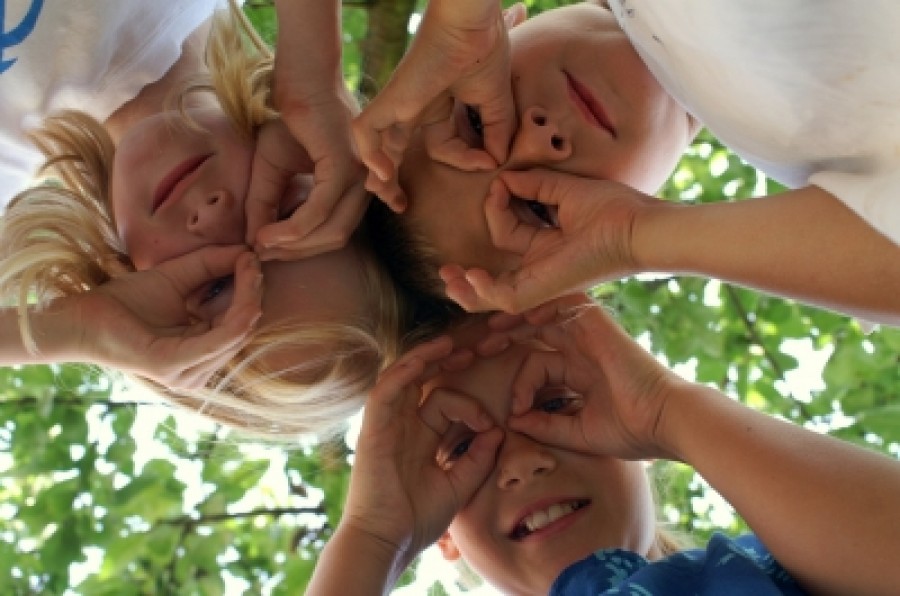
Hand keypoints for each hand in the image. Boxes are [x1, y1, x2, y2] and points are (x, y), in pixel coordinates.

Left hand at [74, 245, 262, 390]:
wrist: (79, 315)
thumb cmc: (124, 301)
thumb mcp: (177, 278)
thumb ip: (210, 266)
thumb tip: (247, 252)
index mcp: (199, 355)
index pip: (240, 324)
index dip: (251, 290)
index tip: (254, 257)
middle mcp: (197, 371)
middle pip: (243, 329)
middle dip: (253, 292)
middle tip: (254, 257)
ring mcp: (186, 372)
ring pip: (238, 332)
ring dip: (248, 296)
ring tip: (247, 263)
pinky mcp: (173, 364)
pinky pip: (220, 339)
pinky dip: (237, 310)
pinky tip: (243, 282)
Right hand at [246, 97, 368, 259]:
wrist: (299, 82)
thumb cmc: (289, 121)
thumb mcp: (272, 171)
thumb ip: (267, 205)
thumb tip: (255, 243)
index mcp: (355, 188)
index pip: (333, 231)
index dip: (300, 249)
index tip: (267, 254)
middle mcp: (363, 186)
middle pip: (334, 238)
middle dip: (296, 253)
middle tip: (262, 255)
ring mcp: (358, 177)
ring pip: (330, 231)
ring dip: (294, 245)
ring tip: (262, 244)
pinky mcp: (344, 167)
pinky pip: (320, 211)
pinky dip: (294, 227)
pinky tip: (269, 233)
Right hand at [343, 337, 501, 561]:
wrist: (386, 543)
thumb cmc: (417, 520)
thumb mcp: (458, 487)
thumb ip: (478, 459)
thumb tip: (498, 432)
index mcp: (420, 437)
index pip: (445, 402)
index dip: (472, 406)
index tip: (491, 427)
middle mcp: (402, 425)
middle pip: (424, 380)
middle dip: (448, 362)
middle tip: (476, 349)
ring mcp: (386, 424)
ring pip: (404, 376)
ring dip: (427, 356)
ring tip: (450, 343)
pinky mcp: (373, 428)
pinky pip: (386, 390)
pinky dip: (405, 371)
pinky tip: (426, 358)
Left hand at [352, 1, 521, 210]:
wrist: (474, 23)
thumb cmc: (485, 50)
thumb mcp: (497, 103)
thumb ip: (498, 132)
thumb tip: (498, 161)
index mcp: (437, 104)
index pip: (444, 145)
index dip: (466, 159)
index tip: (491, 161)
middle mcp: (414, 105)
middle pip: (396, 149)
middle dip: (395, 180)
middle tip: (400, 205)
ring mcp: (400, 103)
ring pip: (376, 146)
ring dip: (379, 176)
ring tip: (387, 198)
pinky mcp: (391, 99)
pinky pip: (366, 131)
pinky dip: (369, 154)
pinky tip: (383, 174)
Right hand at [441, 169, 656, 312]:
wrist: (638, 226)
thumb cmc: (614, 208)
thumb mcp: (565, 190)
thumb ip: (534, 185)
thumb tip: (503, 178)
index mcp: (549, 242)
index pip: (508, 228)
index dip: (498, 203)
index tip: (502, 181)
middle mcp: (543, 264)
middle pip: (497, 263)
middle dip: (469, 267)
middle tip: (447, 263)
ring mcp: (543, 279)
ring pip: (496, 295)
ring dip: (468, 289)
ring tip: (447, 276)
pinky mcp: (546, 288)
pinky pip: (508, 298)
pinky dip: (485, 291)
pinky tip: (470, 276)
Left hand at [479, 295, 684, 460]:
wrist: (666, 421)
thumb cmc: (631, 431)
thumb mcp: (577, 432)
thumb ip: (545, 426)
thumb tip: (514, 421)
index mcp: (580, 369)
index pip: (537, 364)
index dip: (520, 387)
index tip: (514, 412)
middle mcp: (581, 346)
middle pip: (532, 332)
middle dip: (502, 339)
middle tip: (475, 350)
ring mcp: (588, 331)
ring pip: (539, 315)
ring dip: (511, 321)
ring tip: (487, 332)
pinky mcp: (595, 320)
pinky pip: (558, 304)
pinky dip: (534, 308)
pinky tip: (511, 320)